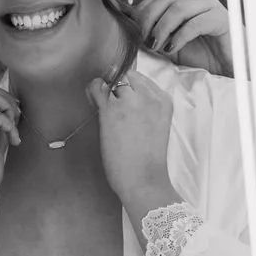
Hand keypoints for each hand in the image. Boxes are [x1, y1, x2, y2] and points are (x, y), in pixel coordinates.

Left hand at [86, 69, 175, 211]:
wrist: (143, 179)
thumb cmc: (149, 159)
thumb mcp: (157, 125)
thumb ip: (146, 108)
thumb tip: (124, 96)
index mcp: (164, 100)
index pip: (142, 79)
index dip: (130, 86)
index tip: (124, 97)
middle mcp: (148, 96)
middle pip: (127, 76)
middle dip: (118, 85)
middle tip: (112, 101)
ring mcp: (129, 101)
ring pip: (112, 81)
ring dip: (106, 90)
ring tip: (103, 104)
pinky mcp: (110, 110)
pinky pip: (96, 87)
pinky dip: (92, 90)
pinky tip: (93, 99)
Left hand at [135, 0, 235, 74]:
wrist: (228, 68)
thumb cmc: (200, 56)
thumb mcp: (168, 44)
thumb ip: (152, 33)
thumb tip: (127, 25)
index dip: (141, 13)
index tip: (132, 33)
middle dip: (148, 19)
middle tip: (142, 40)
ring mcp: (210, 5)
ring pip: (178, 8)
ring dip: (161, 28)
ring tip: (155, 46)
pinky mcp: (220, 18)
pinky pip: (195, 23)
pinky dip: (179, 36)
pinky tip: (171, 49)